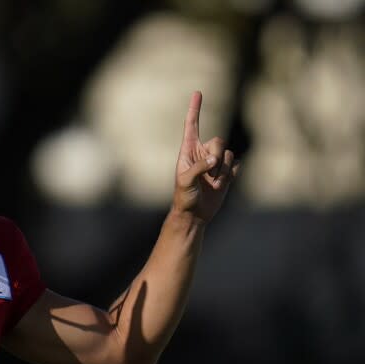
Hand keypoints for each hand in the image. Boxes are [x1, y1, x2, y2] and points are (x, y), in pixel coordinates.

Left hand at [173, 91, 239, 223]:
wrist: (195, 214)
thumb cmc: (184, 197)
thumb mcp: (185, 181)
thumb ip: (199, 167)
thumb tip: (215, 159)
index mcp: (188, 151)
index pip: (192, 125)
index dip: (195, 109)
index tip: (198, 92)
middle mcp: (203, 153)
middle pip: (219, 141)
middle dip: (217, 157)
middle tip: (209, 175)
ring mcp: (215, 162)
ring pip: (228, 154)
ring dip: (222, 171)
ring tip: (211, 184)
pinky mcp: (226, 172)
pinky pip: (236, 165)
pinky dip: (230, 176)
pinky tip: (220, 185)